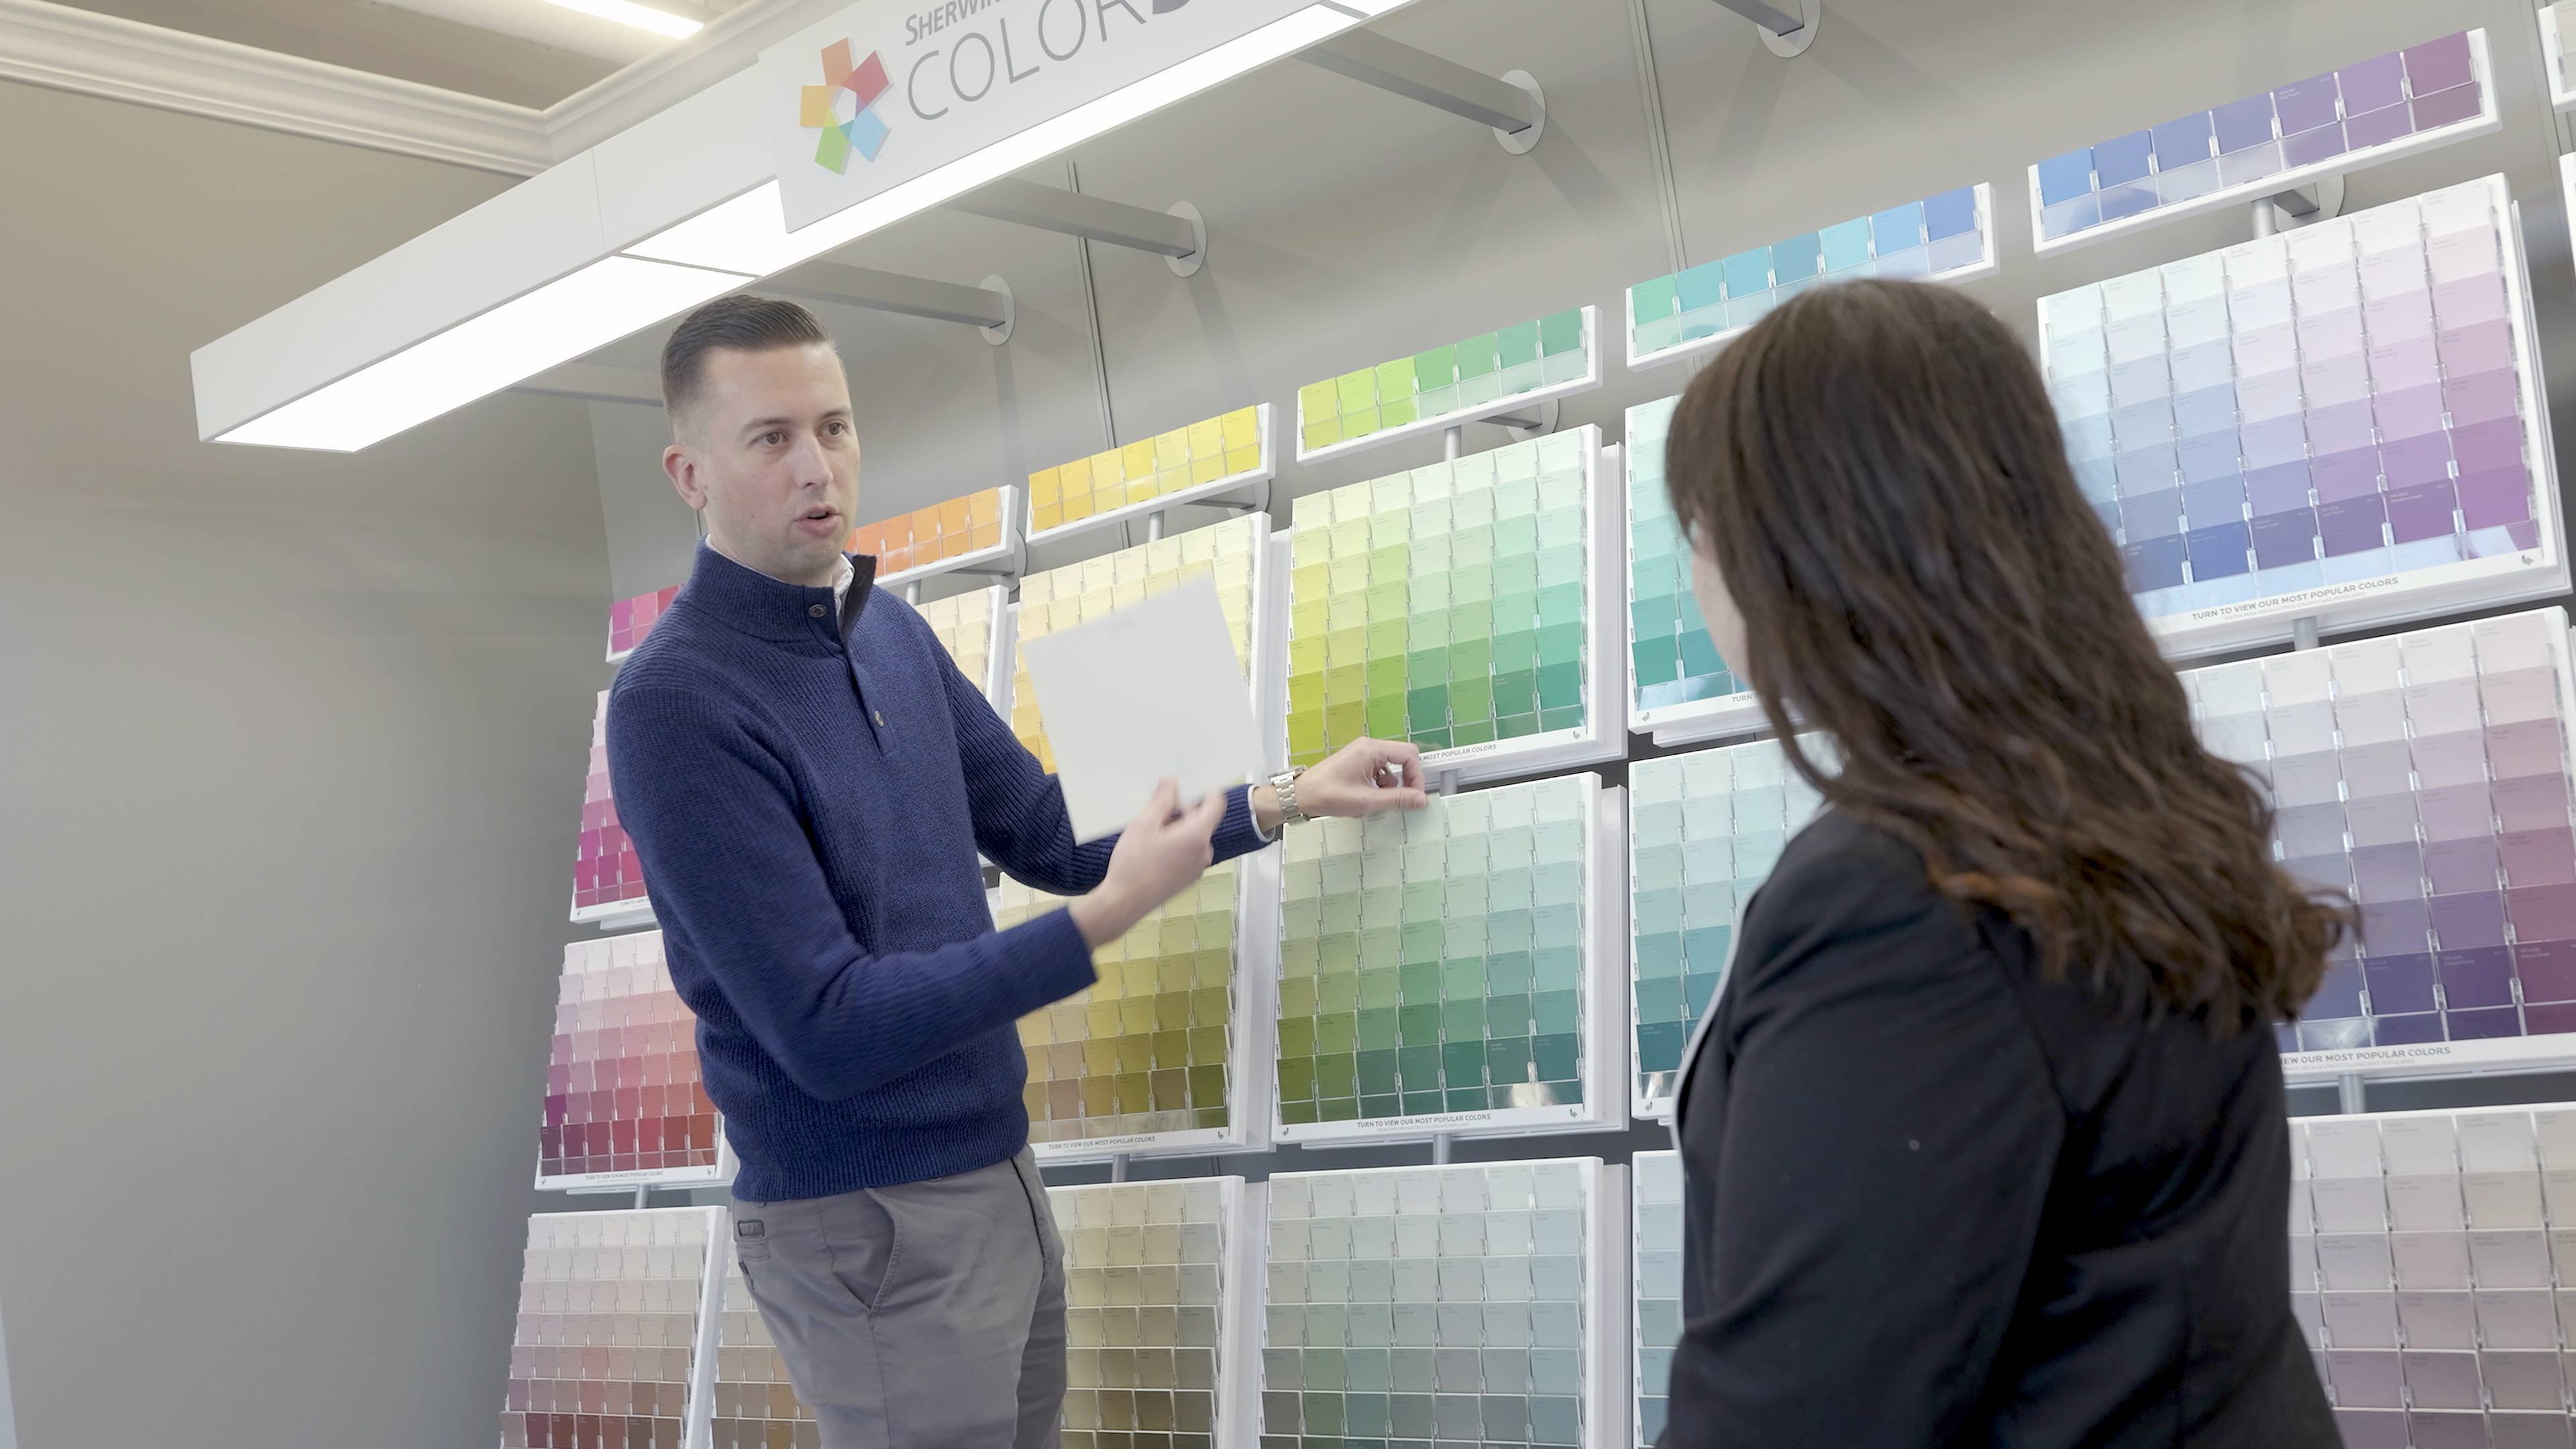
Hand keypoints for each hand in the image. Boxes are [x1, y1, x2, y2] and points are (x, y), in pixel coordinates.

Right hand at [1069, 778, 1225, 947]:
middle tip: (1154, 814)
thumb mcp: (1143, 824)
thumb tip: (1172, 783)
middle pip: (1201, 821)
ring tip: (1150, 835)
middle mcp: (1203, 853)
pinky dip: (1175, 846)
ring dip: (1176, 830)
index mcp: (1197, 836)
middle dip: (1181, 813)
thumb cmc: (1133, 864)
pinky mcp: (1188, 879)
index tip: (1185, 789)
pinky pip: (1188, 854)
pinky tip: (1152, 851)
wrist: (1124, 903)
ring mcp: (1197, 869)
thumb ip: (1162, 800)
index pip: (1216, 804)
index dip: (1203, 792)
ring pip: (1193, 838)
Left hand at [1299, 737, 1430, 817]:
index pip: (1409, 754)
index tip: (1416, 796)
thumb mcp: (1367, 800)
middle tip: (1404, 800)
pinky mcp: (1357, 763)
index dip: (1417, 776)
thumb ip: (1397, 799)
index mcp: (1371, 749)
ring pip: (1391, 768)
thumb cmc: (1327, 794)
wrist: (1301, 796)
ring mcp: (1362, 754)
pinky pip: (1378, 771)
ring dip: (1390, 786)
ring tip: (1376, 801)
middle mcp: (1368, 747)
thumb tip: (1421, 799)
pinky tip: (1366, 798)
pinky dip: (1379, 786)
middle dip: (1405, 780)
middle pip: (1401, 758)